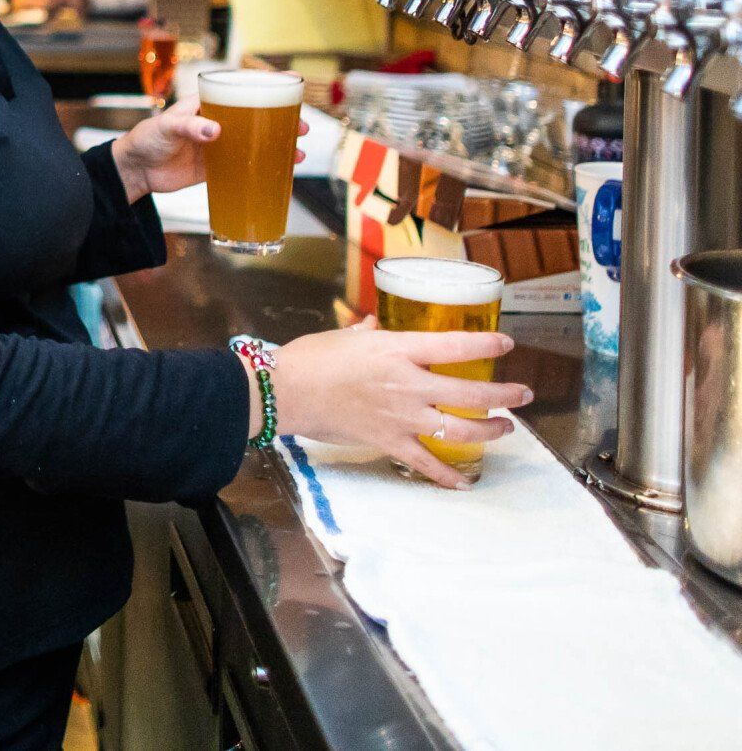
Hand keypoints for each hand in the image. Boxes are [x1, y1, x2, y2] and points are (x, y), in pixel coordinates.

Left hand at [111, 96, 308, 201]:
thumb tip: (215, 131)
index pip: (241, 87)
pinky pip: (247, 164)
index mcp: (207, 103)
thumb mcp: (167, 127)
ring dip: (279, 144)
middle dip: (282, 118)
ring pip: (257, 140)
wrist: (136, 170)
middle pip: (257, 115)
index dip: (267, 82)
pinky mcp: (217, 167)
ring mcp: (220, 144)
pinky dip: (265, 165)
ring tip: (298, 150)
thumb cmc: (147, 138)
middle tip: (302, 126)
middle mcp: (218, 120)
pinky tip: (283, 169)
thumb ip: (189, 127)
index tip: (292, 79)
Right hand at [266, 317, 530, 489]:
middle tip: (524, 392)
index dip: (487, 346)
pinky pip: (426, 463)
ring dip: (490, 431)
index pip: (456, 346)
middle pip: (471, 394)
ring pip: (460, 429)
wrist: (286, 391)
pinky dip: (447, 476)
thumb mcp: (345, 336)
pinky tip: (464, 483)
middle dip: (505, 395)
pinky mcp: (389, 441)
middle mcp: (409, 384)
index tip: (506, 346)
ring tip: (505, 428)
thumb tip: (377, 326)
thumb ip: (370, 332)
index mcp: (399, 350)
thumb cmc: (311, 358)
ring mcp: (402, 417)